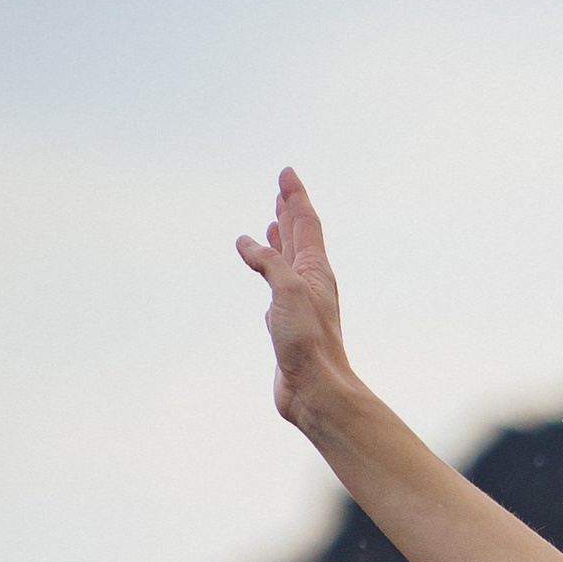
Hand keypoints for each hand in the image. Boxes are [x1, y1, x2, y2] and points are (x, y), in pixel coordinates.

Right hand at [235, 166, 351, 427]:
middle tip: (281, 190)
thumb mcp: (287, 289)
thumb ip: (268, 261)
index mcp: (316, 271)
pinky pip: (278, 290)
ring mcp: (300, 305)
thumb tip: (246, 242)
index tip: (286, 172)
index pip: (306, 223)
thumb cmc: (308, 340)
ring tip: (274, 226)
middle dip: (290, 212)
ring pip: (289, 264)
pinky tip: (267, 273)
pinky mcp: (288, 326)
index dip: (295, 197)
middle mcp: (311, 284)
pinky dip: (270, 275)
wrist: (315, 389)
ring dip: (281, 242)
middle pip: (300, 239)